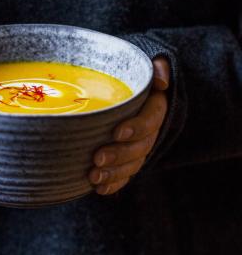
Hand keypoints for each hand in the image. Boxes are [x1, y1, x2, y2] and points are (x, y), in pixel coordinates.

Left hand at [89, 57, 169, 194]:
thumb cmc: (130, 75)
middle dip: (119, 156)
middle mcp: (149, 131)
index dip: (136, 128)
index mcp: (155, 108)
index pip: (150, 120)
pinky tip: (98, 189)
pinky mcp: (127, 159)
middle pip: (139, 148)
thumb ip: (155, 68)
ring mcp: (139, 147)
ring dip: (114, 174)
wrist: (126, 90)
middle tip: (97, 159)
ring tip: (93, 177)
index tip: (117, 132)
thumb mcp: (144, 65)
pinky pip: (125, 175)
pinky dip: (113, 184)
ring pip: (132, 165)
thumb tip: (161, 80)